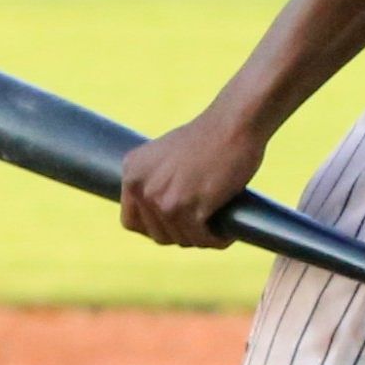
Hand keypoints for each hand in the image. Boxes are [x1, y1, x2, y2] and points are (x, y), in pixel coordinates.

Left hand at [119, 109, 268, 248]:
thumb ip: (155, 180)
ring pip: (182, 239)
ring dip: (202, 238)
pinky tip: (227, 234)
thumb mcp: (165, 156)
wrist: (233, 124)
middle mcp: (140, 186)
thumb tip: (157, 215)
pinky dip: (217, 240)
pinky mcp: (188, 207)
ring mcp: (162, 198)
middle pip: (158, 235)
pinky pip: (202, 239)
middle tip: (203, 226)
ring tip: (217, 228)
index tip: (176, 226)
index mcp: (131, 171)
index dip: (155, 229)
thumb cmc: (209, 138)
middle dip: (182, 234)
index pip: (131, 222)